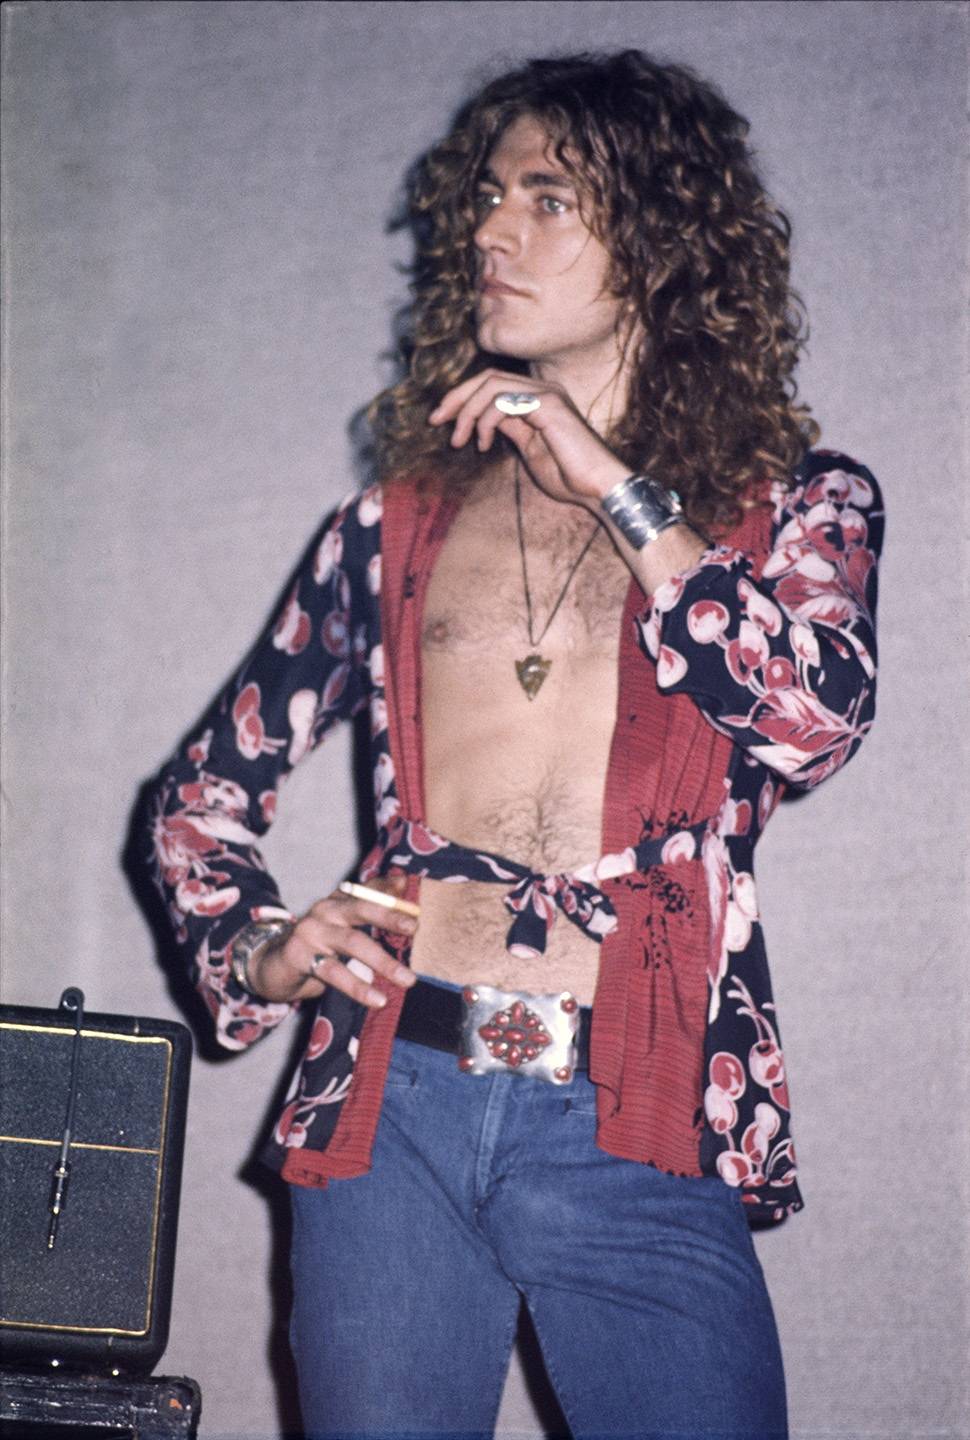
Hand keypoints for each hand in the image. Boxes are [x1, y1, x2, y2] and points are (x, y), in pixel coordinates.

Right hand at [248, 875, 417, 1007]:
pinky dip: (358, 987)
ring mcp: (310, 931)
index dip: (390, 893)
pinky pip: (333, 972)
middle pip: (361, 908)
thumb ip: (371, 905)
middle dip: (389, 917)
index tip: (414, 899)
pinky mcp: (299, 955)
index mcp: (338, 901)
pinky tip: (377, 999)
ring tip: (408, 979)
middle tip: (415, 928)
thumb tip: (402, 881)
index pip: (367, 890)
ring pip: (352, 942)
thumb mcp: (343, 926)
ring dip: (383, 962)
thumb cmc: (317, 946)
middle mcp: (325, 910)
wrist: (271, 965)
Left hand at [428, 368, 629, 508]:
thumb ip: (509, 427)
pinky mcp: (548, 405)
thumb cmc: (567, 476)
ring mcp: (546, 394)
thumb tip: (483, 420)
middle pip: (487, 377)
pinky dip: (485, 421)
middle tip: (436, 421)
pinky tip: (482, 444)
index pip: (491, 384)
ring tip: (459, 440)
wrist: (595, 487)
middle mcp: (542, 390)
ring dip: (467, 412)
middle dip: (456, 397)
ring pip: (491, 386)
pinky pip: (504, 402)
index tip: (440, 419)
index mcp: (537, 398)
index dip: (462, 397)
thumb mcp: (528, 448)